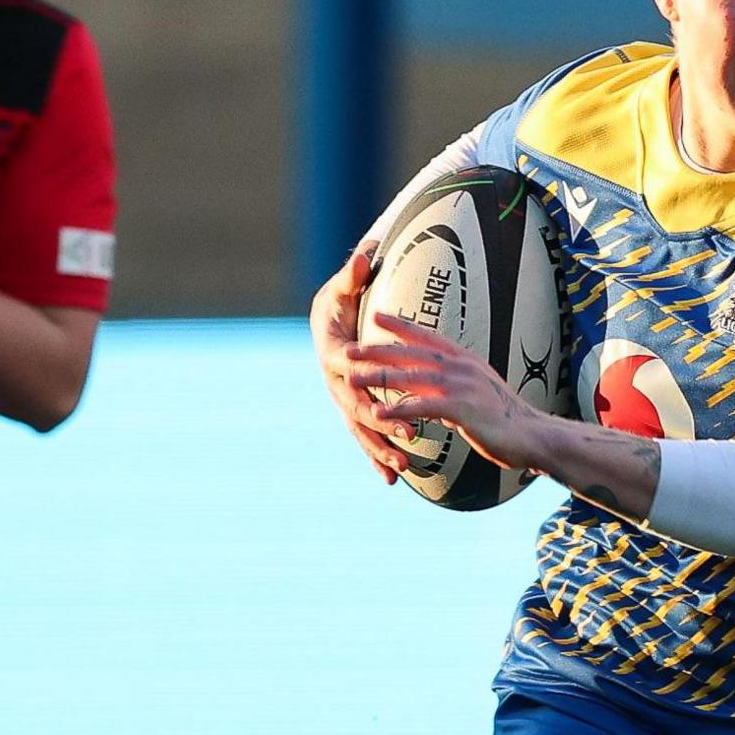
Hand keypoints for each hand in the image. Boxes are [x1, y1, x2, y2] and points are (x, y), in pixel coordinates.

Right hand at [310, 241, 408, 483]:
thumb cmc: (338, 299)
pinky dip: (376, 457)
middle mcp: (334, 381)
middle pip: (358, 407)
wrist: (325, 319)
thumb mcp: (343, 285)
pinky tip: (393, 479)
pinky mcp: (351, 409)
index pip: (350, 369)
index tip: (386, 387)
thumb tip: (364, 255)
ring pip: (360, 429)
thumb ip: (353, 273)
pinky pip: (364, 436)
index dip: (369, 381)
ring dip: (380, 450)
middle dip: (382, 424)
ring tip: (402, 469)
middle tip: (409, 437)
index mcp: (333, 352)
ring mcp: (342, 398)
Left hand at [347, 311, 549, 473]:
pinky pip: (424, 407)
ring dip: (380, 377)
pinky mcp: (463, 408)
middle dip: (378, 350)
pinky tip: (379, 414)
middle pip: (413, 353)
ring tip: (353, 379)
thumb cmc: (506, 418)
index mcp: (465, 359)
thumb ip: (457, 384)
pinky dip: (399, 409)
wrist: (532, 435)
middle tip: (348, 349)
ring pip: (413, 377)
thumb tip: (440, 388)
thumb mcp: (480, 390)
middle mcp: (462, 367)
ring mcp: (463, 386)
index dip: (401, 326)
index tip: (376, 316)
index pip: (428, 336)